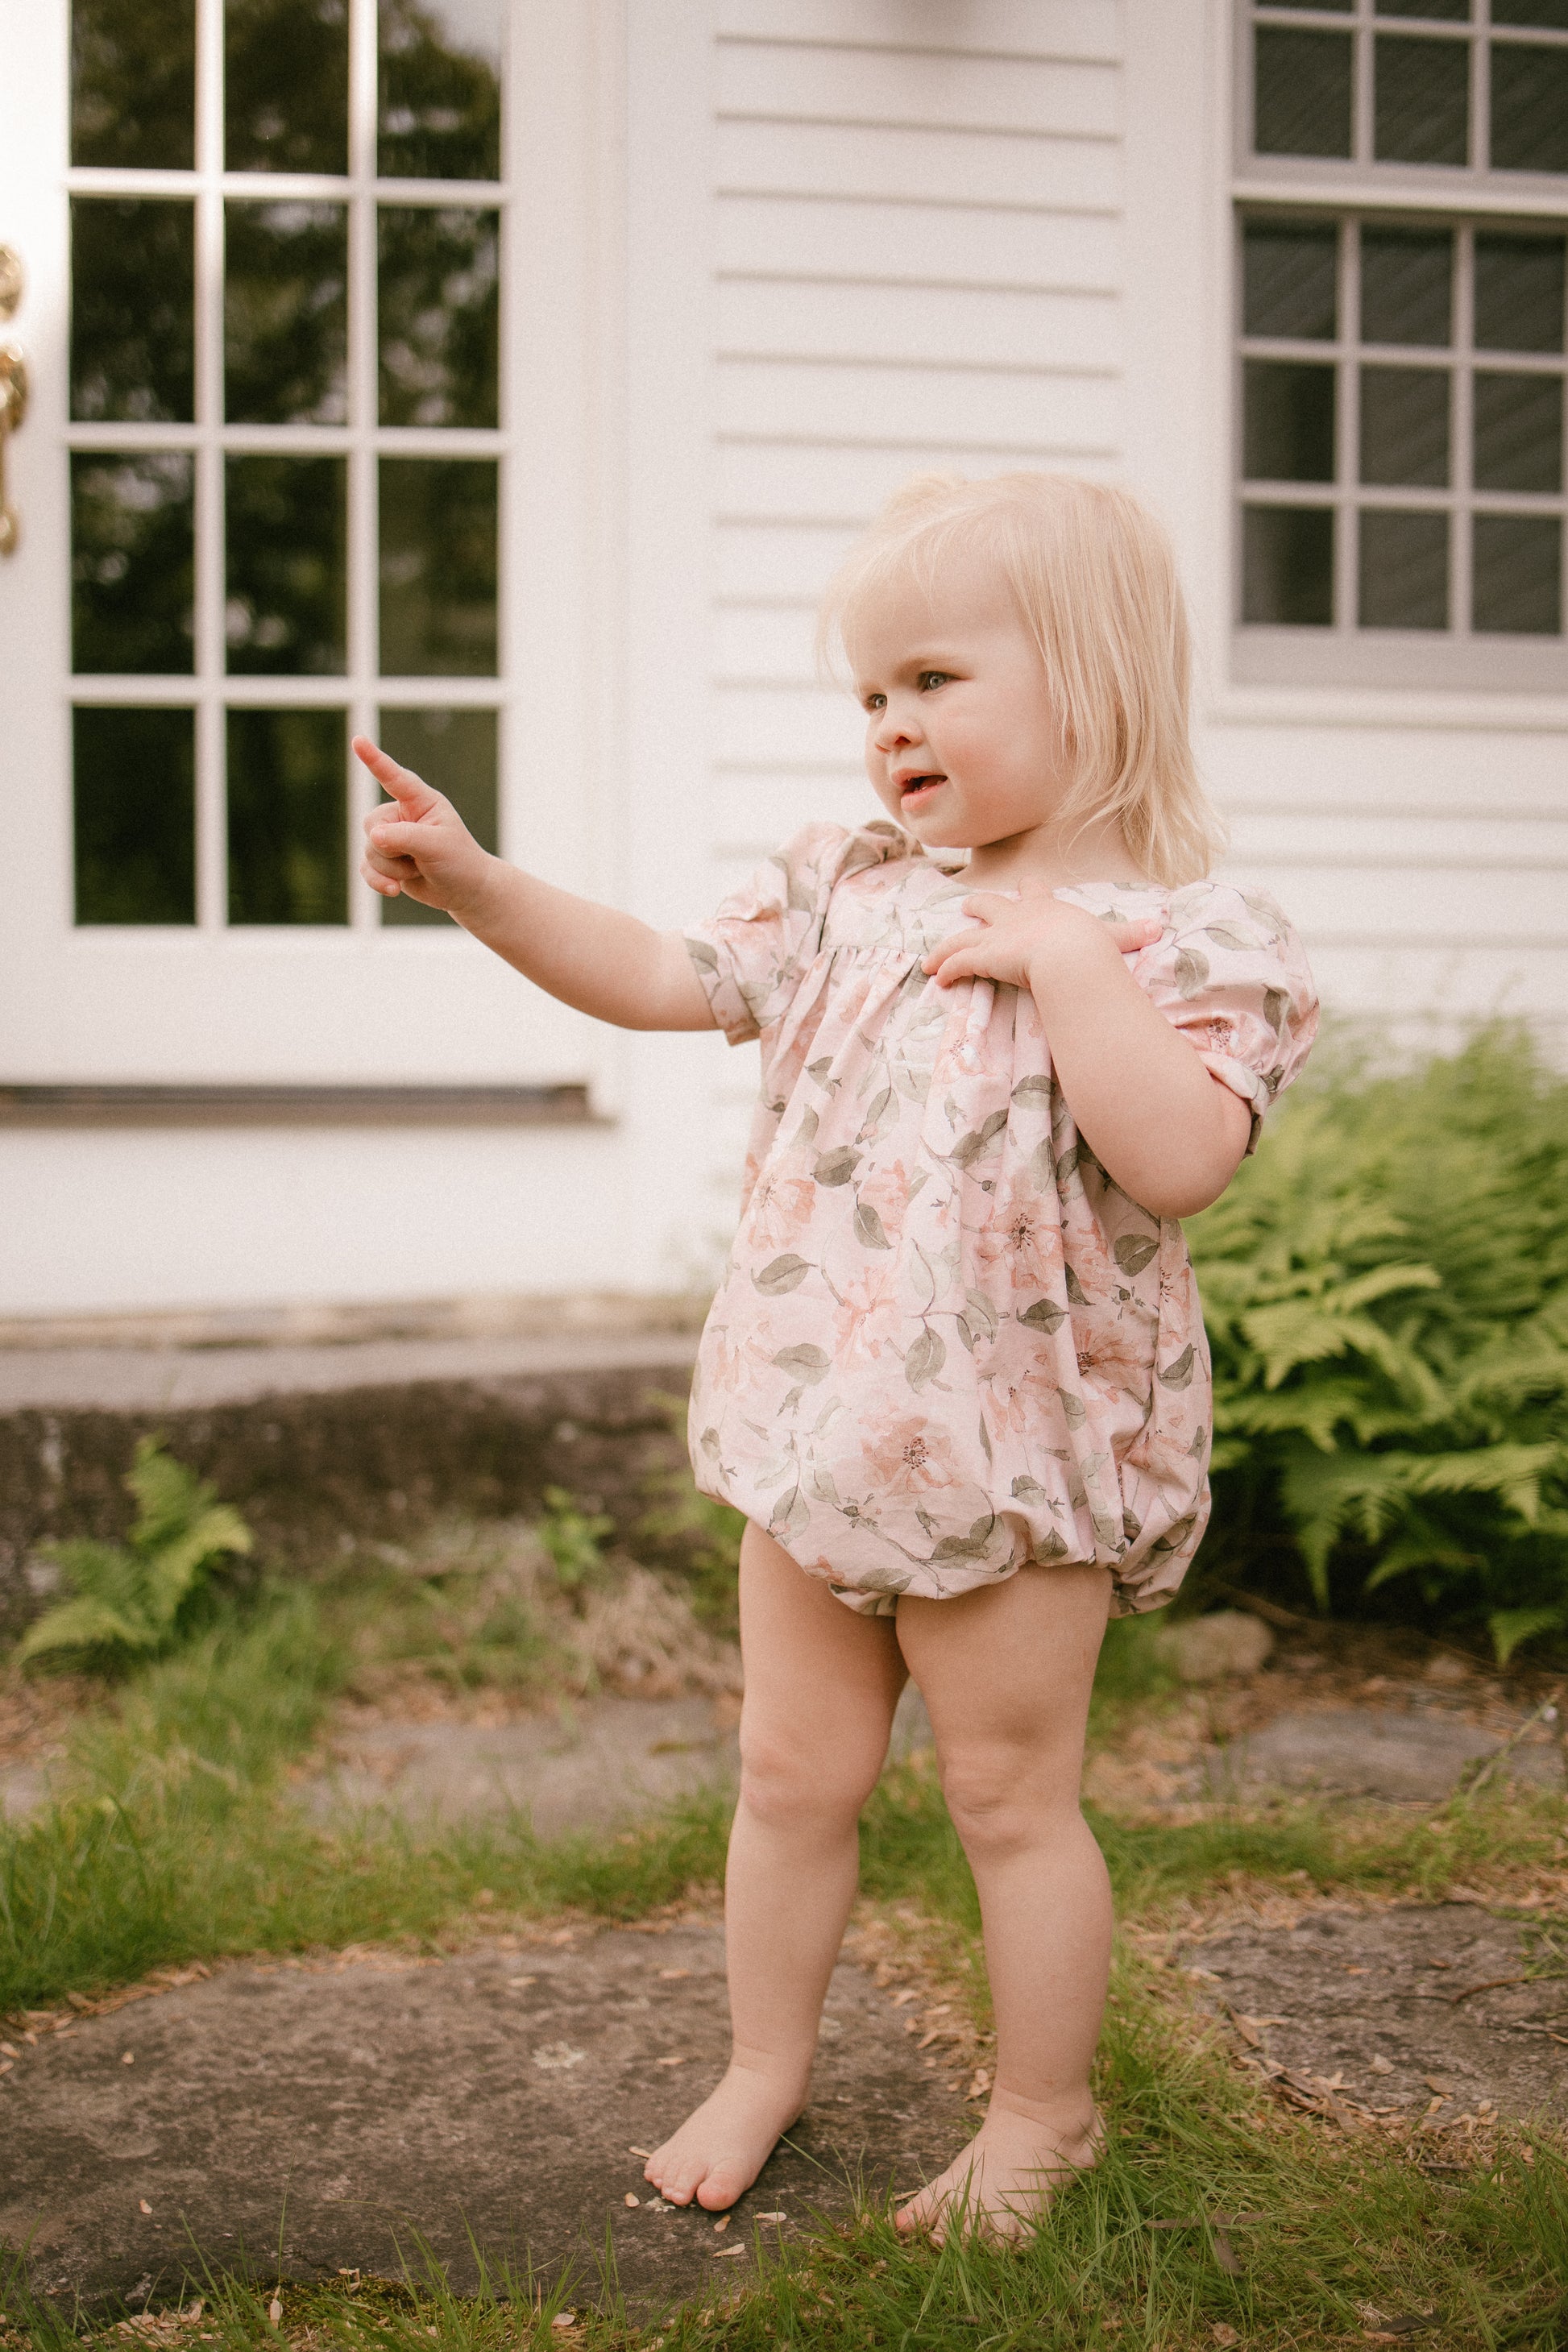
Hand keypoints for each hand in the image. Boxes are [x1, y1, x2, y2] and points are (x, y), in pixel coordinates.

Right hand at [355, 735, 492, 917]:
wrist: (464, 890)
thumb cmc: (458, 861)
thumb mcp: (437, 846)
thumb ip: (405, 837)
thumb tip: (372, 836)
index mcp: (419, 800)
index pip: (394, 778)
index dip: (375, 759)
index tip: (358, 741)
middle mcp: (401, 814)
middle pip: (372, 825)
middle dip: (391, 849)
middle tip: (419, 858)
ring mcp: (389, 837)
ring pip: (369, 850)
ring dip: (392, 868)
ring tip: (417, 869)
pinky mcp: (383, 860)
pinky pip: (365, 868)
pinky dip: (379, 881)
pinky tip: (394, 890)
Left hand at [921, 884, 1163, 993]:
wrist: (1070, 954)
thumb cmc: (1091, 946)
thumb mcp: (1113, 937)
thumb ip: (1131, 933)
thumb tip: (1160, 926)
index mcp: (1045, 908)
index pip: (1034, 891)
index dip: (1028, 890)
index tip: (1023, 887)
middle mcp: (1017, 916)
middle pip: (990, 905)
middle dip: (978, 907)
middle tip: (968, 907)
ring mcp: (997, 935)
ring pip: (963, 937)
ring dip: (946, 947)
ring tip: (931, 958)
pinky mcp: (983, 955)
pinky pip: (958, 962)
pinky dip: (945, 969)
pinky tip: (936, 978)